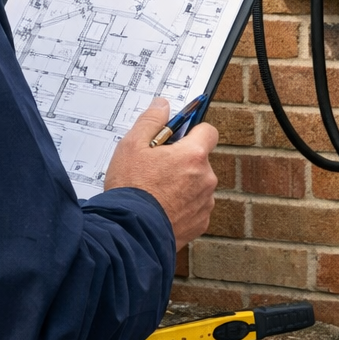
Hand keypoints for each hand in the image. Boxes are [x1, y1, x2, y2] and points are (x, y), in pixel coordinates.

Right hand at [104, 98, 217, 249]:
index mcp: (194, 155)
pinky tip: (161, 207)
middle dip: (183, 160)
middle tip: (157, 166)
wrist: (130, 233)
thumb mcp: (132, 145)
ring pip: (197, 183)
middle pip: (200, 159)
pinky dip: (182, 205)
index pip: (208, 131)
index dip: (193, 131)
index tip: (179, 135)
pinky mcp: (200, 223)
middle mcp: (206, 178)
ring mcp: (205, 202)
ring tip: (156, 190)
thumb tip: (163, 105)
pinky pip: (195, 205)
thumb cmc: (131, 189)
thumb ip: (151, 121)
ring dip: (183, 184)